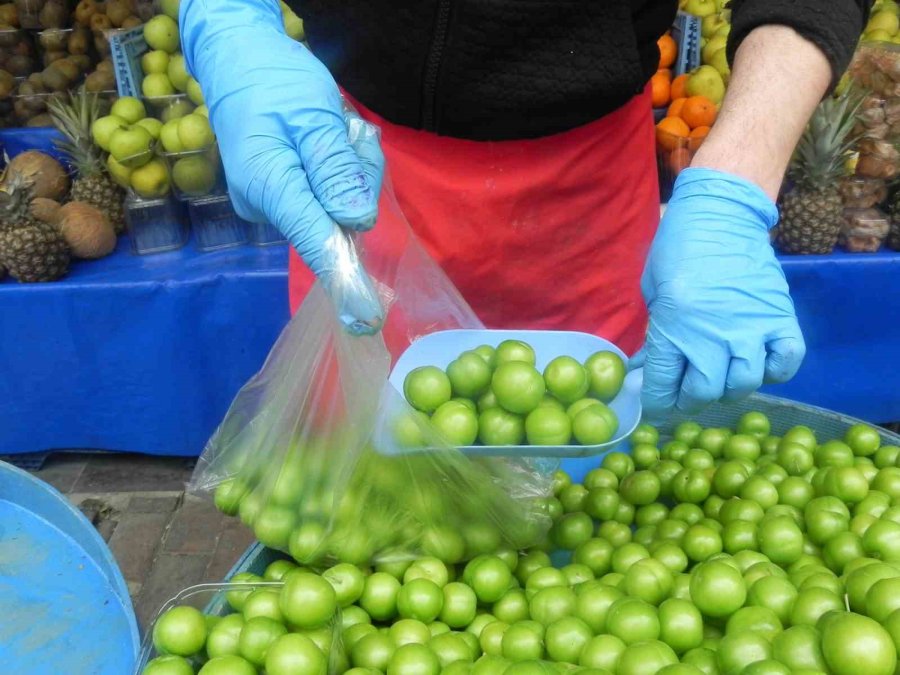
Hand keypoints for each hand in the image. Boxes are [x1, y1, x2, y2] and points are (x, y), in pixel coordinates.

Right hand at [181, 0, 384, 333]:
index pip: (315, 241)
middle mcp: (266, 205)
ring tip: (335, 127)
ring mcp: (272, 204)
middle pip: (338, 220)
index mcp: (270, 184)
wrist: (236, 59)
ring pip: (337, 206)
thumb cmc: (274, 79)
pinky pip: (327, 196)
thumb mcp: (314, 114)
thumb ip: (336, 169)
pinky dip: (339, 170)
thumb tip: (356, 222)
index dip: (346, 278)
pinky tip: (328, 138)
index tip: (366, 316)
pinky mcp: (281, 197)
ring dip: (352, 169)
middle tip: (350, 133)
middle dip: (359, 180)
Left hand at [632, 168, 804, 422]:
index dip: (656, 402)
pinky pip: (786, 362)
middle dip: (690, 401)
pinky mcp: (780, 317)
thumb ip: (653, 335)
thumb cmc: (677, 249)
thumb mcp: (652, 292)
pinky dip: (774, 371)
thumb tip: (644, 370)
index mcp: (673, 325)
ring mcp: (751, 327)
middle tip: (687, 394)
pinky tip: (759, 364)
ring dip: (729, 388)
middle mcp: (712, 333)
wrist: (721, 212)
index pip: (662, 385)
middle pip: (705, 393)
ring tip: (720, 378)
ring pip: (744, 384)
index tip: (656, 402)